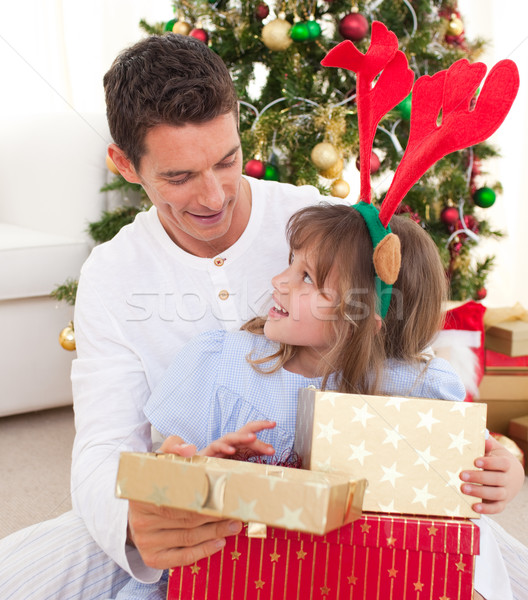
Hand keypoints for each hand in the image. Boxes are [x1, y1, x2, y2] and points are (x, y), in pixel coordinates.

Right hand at [127, 437, 241, 568]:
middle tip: (238, 510)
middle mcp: (140, 520)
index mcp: (142, 493)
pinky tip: (221, 542)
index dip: (204, 494)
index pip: (178, 495)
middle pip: (186, 517)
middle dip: (216, 514)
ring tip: (236, 524)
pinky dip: (203, 550)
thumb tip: (189, 449)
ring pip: (188, 537)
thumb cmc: (156, 483)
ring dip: (216, 532)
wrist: (138, 514)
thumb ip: (173, 447)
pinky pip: (182, 557)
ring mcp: (145, 542)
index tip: (225, 491)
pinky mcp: (152, 558)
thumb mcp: (160, 461)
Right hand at [198, 420, 276, 458]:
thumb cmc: (219, 464)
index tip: (274, 423)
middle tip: (271, 425)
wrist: (197, 470)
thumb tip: (271, 448)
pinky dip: (224, 448)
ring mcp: (219, 446)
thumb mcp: (239, 458)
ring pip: (231, 437)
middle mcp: (229, 442)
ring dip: (242, 436)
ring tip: (253, 438)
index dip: (262, 425)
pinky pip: (217, 448)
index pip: (251, 431)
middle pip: (244, 430)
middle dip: (257, 426)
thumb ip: (253, 452)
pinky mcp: (208, 453)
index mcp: (238, 443)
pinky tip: (232, 451)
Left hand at [459, 436, 524, 514]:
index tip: (475, 461)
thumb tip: (482, 434)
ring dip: (479, 492)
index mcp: (506, 464)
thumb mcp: (494, 449)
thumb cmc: (496, 459)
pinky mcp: (501, 503)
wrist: (513, 477)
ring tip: (463, 489)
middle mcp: (508, 479)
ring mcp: (506, 493)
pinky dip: (486, 509)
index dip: (489, 463)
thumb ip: (487, 442)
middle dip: (478, 478)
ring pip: (495, 494)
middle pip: (496, 480)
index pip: (501, 464)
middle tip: (461, 475)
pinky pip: (496, 508)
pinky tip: (473, 507)